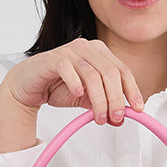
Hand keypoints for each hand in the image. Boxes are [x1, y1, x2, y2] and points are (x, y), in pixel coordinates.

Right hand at [1, 38, 144, 126]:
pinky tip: (78, 95)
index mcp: (100, 53)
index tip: (138, 109)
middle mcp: (87, 48)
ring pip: (93, 74)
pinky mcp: (53, 58)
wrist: (29, 86)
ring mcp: (70, 51)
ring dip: (99, 99)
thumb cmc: (58, 87)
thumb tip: (120, 119)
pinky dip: (75, 83)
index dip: (132, 90)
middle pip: (111, 73)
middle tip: (116, 117)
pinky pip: (68, 68)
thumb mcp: (86, 99)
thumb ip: (103, 104)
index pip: (122, 71)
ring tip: (99, 117)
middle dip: (116, 98)